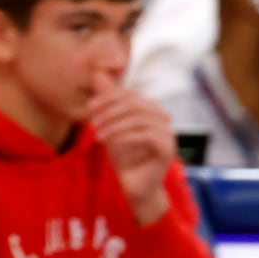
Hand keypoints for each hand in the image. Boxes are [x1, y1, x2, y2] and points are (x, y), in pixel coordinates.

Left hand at [87, 77, 176, 226]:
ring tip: (98, 135)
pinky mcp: (167, 148)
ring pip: (139, 118)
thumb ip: (108, 100)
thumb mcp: (111, 124)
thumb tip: (97, 71)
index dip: (108, 97)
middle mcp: (163, 116)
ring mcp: (168, 132)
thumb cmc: (124, 154)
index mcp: (151, 108)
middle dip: (110, 111)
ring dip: (115, 125)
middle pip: (135, 103)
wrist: (134, 185)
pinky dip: (126, 136)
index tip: (90, 107)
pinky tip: (111, 143)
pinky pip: (147, 135)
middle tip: (92, 122)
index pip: (130, 94)